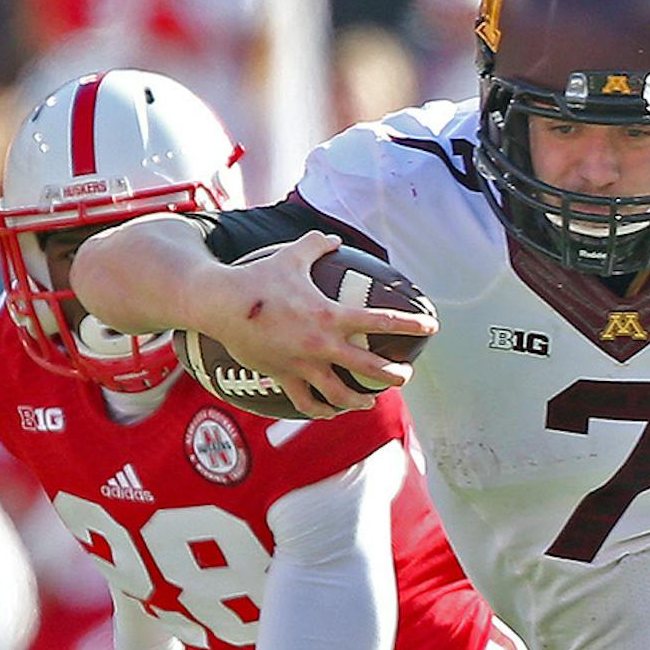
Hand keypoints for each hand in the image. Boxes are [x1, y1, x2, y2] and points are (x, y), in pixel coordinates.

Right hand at [199, 233, 433, 417]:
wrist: (218, 303)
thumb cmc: (256, 277)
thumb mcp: (290, 255)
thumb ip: (316, 246)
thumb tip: (333, 238)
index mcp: (330, 315)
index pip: (381, 321)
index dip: (410, 325)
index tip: (431, 329)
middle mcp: (321, 345)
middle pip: (370, 368)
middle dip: (394, 375)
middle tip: (404, 375)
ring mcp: (303, 365)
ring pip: (341, 394)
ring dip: (360, 400)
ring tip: (370, 401)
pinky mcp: (283, 377)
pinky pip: (306, 402)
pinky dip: (321, 410)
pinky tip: (330, 411)